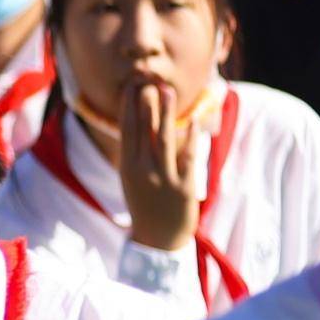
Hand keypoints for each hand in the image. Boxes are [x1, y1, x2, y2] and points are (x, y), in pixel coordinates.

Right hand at [116, 74, 199, 252]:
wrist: (157, 240)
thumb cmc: (146, 206)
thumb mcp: (134, 179)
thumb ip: (139, 153)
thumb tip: (144, 123)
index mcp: (128, 168)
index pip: (126, 131)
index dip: (128, 107)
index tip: (131, 86)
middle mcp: (142, 171)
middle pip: (143, 130)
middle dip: (144, 103)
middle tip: (146, 79)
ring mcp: (162, 178)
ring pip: (163, 139)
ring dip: (165, 113)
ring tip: (165, 91)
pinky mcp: (183, 186)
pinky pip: (187, 157)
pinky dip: (190, 138)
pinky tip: (192, 121)